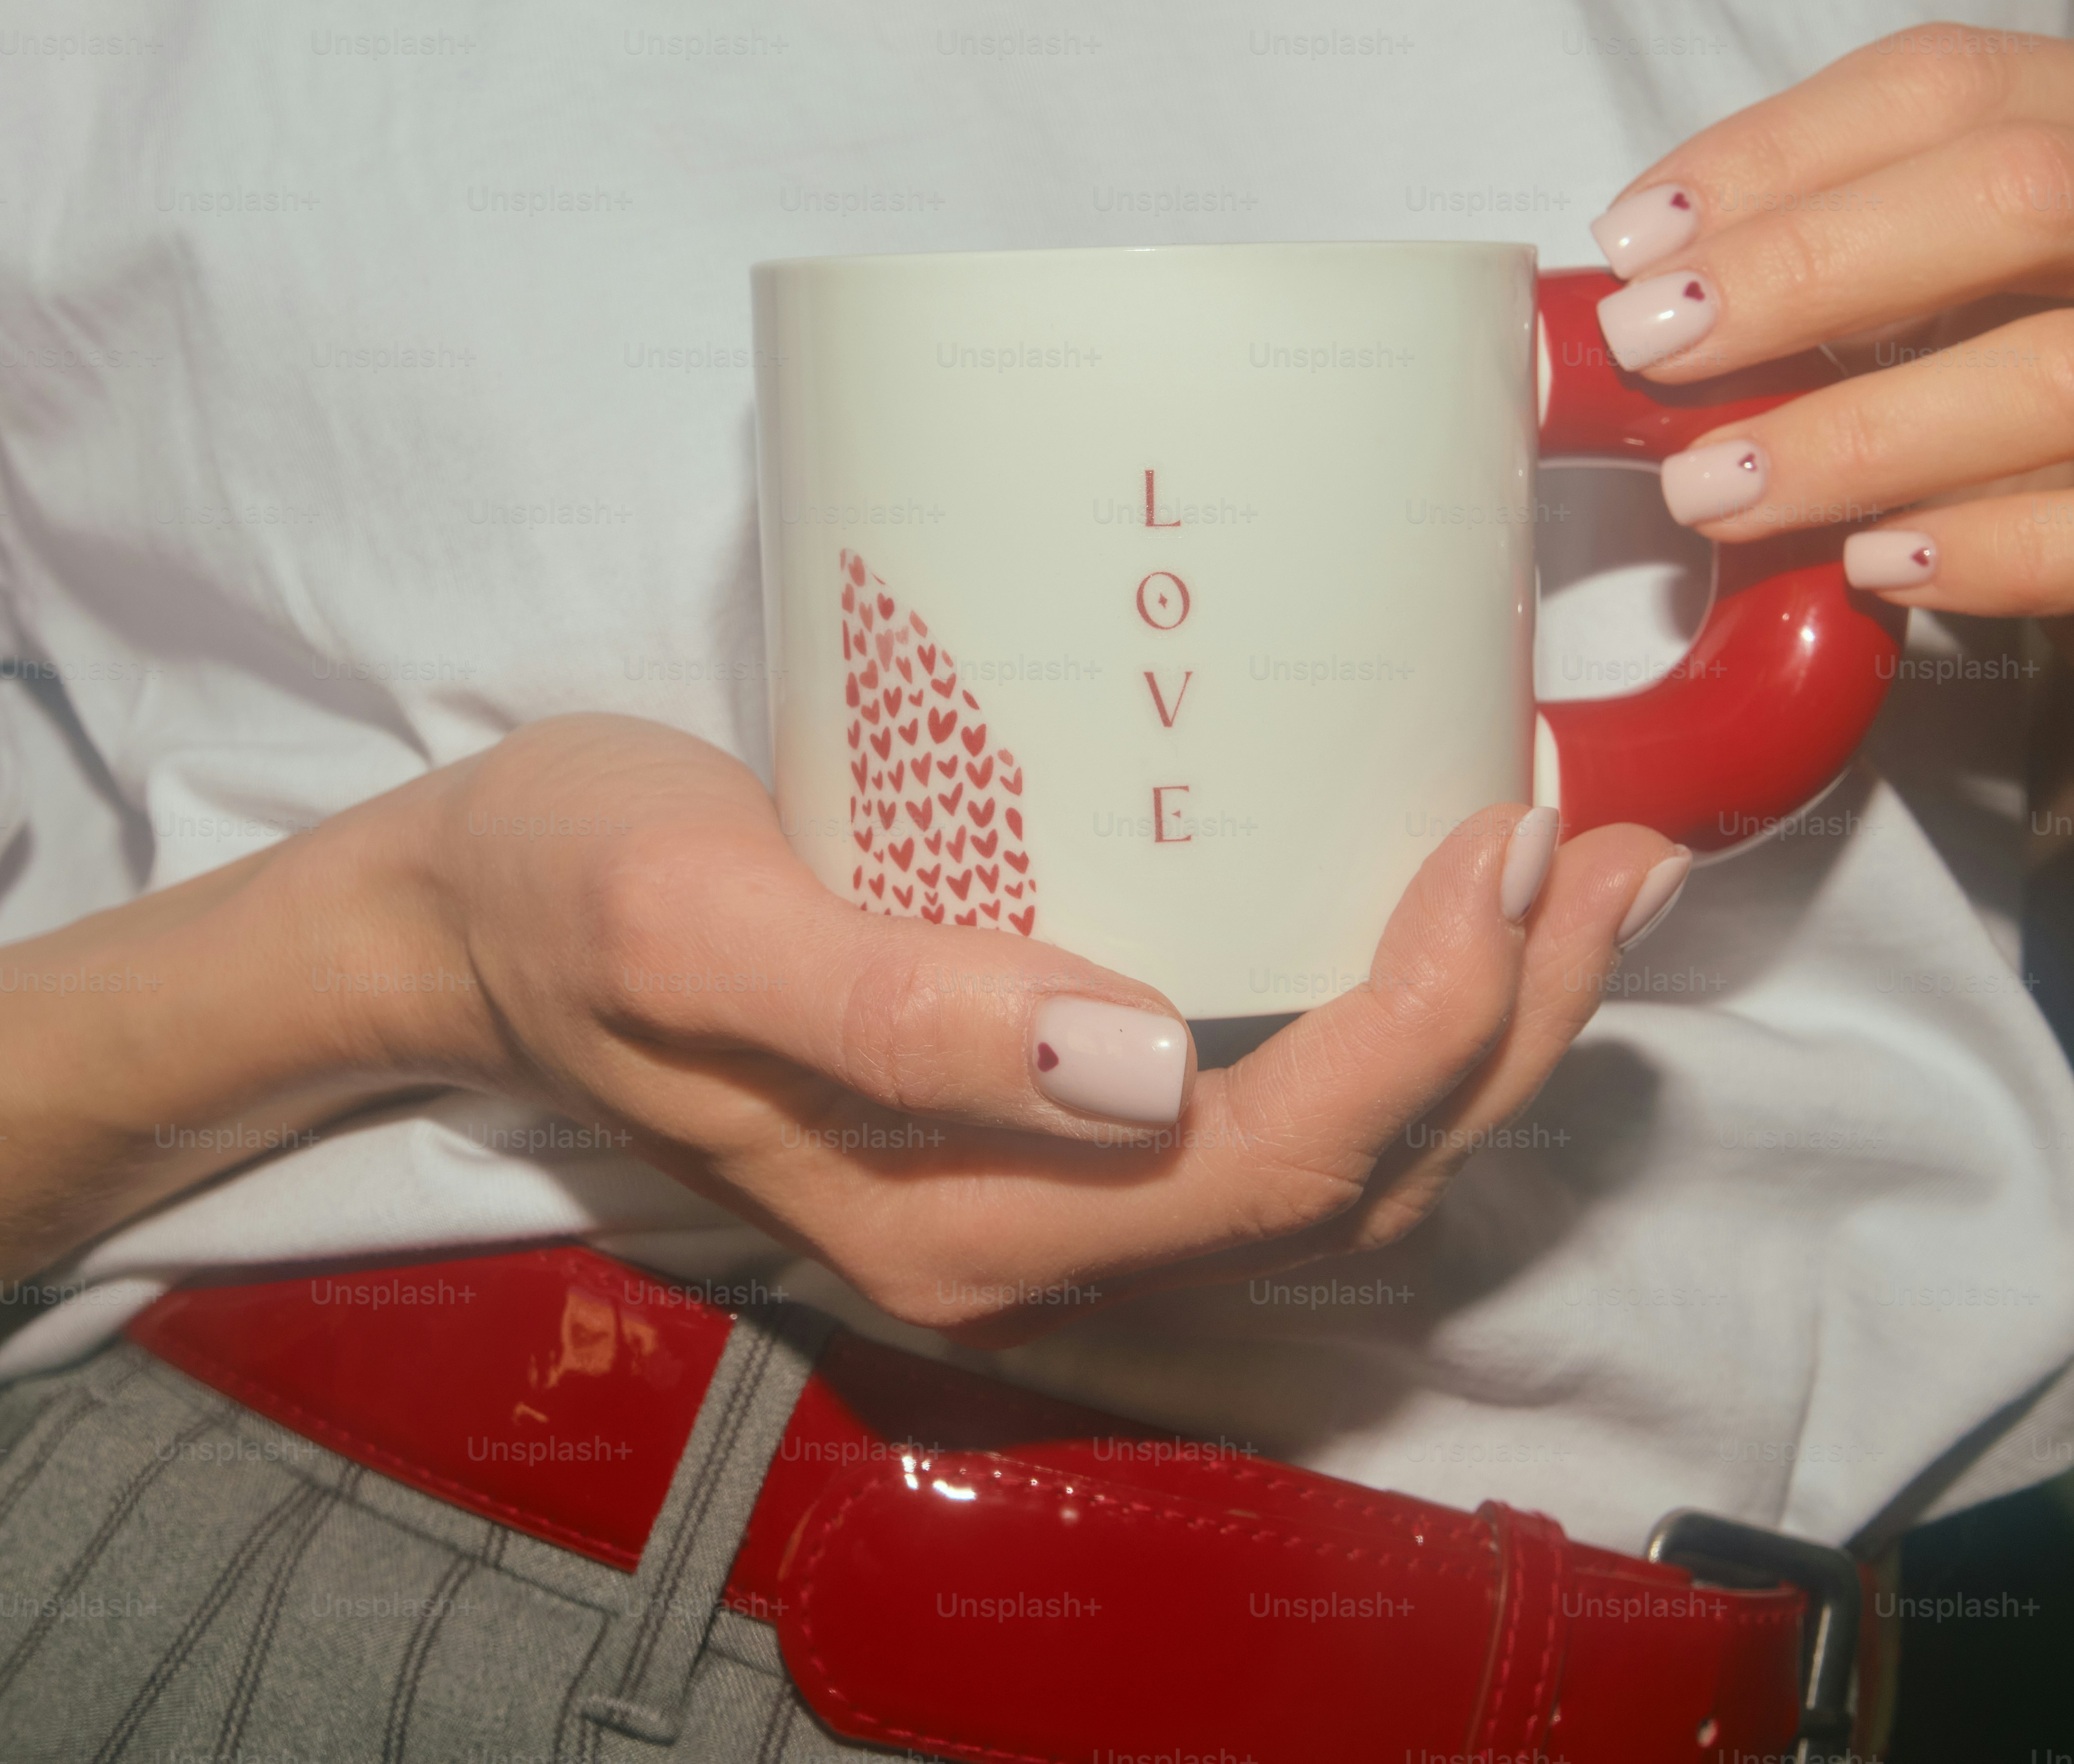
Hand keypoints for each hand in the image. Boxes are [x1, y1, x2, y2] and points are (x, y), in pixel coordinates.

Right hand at [338, 715, 1685, 1339]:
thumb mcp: (683, 923)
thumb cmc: (565, 890)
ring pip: (1337, 1161)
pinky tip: (1439, 910)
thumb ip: (891, 1011)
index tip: (1503, 832)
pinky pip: (1276, 1109)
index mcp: (964, 1216)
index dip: (1427, 1016)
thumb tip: (1134, 1061)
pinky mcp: (1049, 1121)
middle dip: (1511, 1024)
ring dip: (1487, 1032)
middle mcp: (1033, 1241)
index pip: (1274, 1153)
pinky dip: (1398, 1023)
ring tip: (1583, 871)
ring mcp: (1048, 1193)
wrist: (467, 925)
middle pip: (1350, 1176)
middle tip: (1607, 842)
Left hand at [1585, 22, 2073, 737]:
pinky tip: (1879, 567)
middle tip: (1653, 349)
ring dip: (1869, 435)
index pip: (1954, 84)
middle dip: (1811, 273)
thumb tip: (1636, 277)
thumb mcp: (1929, 316)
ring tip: (1718, 488)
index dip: (1780, 153)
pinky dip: (2004, 553)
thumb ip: (1825, 274)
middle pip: (2028, 197)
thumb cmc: (2024, 432)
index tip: (1633, 244)